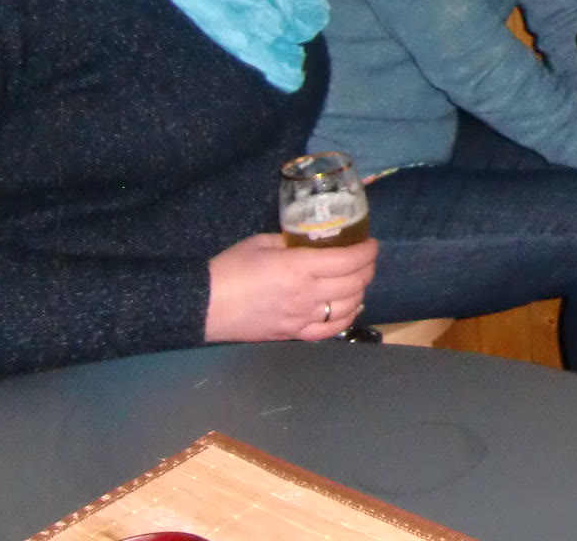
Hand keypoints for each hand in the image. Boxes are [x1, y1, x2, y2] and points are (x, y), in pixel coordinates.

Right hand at [204, 231, 378, 342]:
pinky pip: (330, 330)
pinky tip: (350, 307)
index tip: (372, 244)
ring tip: (360, 280)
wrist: (204, 306)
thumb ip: (290, 242)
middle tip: (367, 259)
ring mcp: (302, 318)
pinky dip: (347, 317)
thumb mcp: (261, 243)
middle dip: (367, 269)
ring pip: (348, 307)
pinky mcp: (293, 334)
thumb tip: (310, 241)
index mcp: (299, 267)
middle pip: (354, 283)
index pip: (348, 260)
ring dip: (360, 292)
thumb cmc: (229, 268)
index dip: (367, 252)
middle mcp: (307, 294)